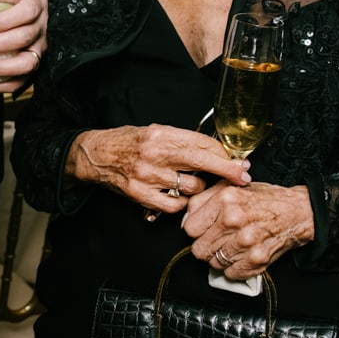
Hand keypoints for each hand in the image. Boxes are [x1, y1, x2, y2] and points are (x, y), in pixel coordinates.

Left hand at [0, 0, 48, 93]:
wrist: (14, 17)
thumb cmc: (1, 4)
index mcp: (34, 3)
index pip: (27, 11)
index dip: (7, 20)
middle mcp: (41, 27)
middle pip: (24, 37)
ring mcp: (38, 49)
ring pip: (27, 63)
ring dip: (0, 68)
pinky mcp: (32, 67)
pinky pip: (21, 81)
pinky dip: (1, 85)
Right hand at [66, 125, 248, 217]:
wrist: (96, 154)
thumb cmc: (129, 142)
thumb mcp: (156, 132)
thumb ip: (183, 141)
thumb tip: (217, 153)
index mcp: (162, 134)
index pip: (203, 144)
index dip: (225, 155)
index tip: (239, 162)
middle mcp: (156, 153)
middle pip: (203, 163)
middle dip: (227, 171)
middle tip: (242, 177)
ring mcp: (148, 175)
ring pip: (192, 187)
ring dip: (197, 187)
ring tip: (188, 182)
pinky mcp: (141, 194)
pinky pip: (175, 205)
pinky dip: (181, 203)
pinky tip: (176, 195)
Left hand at [183, 182, 315, 278]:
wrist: (297, 212)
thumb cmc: (264, 200)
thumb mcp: (232, 187)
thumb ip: (204, 200)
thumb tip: (186, 218)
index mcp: (225, 200)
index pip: (190, 229)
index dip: (196, 231)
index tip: (204, 230)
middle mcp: (234, 220)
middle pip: (199, 250)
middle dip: (206, 247)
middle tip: (218, 241)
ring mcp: (245, 242)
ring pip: (214, 263)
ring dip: (221, 258)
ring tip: (233, 246)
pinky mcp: (257, 259)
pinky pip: (231, 274)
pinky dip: (235, 268)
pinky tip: (242, 255)